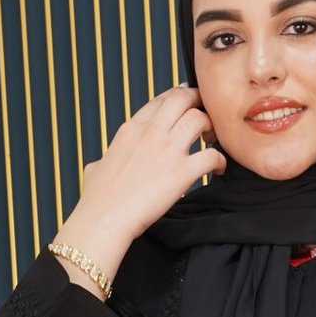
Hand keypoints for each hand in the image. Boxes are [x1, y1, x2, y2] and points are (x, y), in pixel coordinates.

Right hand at [56, 85, 226, 278]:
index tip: (188, 103)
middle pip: (182, 98)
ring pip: (199, 118)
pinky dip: (220, 160)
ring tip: (212, 138)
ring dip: (211, 125)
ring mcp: (167, 150)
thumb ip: (104, 161)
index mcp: (131, 129)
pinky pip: (212, 155)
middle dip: (198, 101)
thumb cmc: (98, 199)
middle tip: (206, 113)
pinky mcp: (182, 172)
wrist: (104, 218)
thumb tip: (99, 166)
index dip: (178, 98)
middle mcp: (151, 133)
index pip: (161, 100)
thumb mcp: (95, 169)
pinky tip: (218, 169)